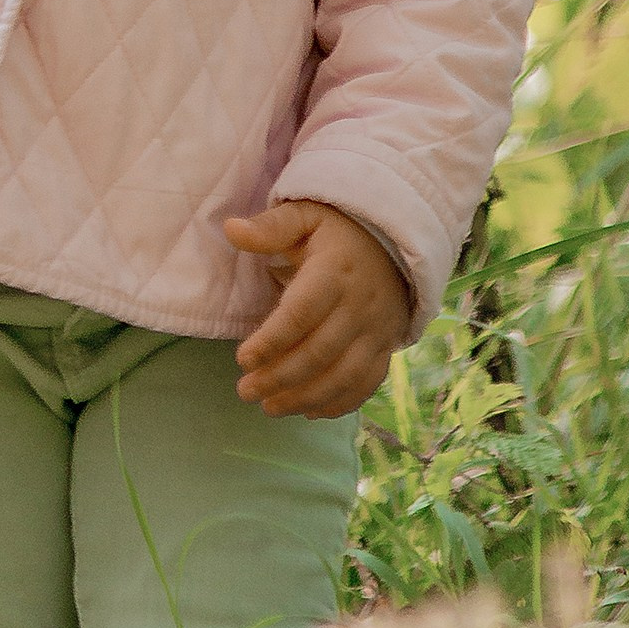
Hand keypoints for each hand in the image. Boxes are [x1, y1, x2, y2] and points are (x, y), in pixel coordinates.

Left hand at [226, 200, 410, 417]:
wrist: (397, 241)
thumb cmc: (339, 230)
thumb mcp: (305, 215)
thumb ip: (271, 226)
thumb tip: (230, 229)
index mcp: (335, 272)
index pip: (301, 314)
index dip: (271, 340)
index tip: (242, 359)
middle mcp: (359, 306)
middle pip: (320, 352)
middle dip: (280, 378)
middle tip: (245, 392)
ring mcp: (377, 330)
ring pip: (344, 375)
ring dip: (306, 398)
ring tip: (270, 408)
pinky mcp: (387, 347)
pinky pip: (368, 383)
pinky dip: (341, 403)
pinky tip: (310, 412)